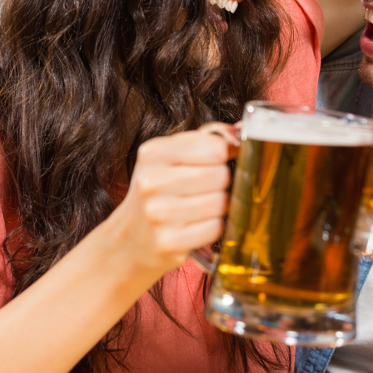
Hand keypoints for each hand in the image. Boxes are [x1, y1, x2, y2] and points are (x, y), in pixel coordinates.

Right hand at [110, 125, 238, 276]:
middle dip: (221, 182)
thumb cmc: (159, 192)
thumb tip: (241, 130)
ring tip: (202, 207)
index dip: (223, 155)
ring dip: (219, 206)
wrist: (131, 237)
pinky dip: (213, 227)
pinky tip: (198, 225)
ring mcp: (158, 213)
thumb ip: (208, 139)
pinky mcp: (168, 242)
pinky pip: (214, 228)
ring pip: (220, 202)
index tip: (217, 161)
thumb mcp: (172, 157)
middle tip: (207, 188)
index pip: (214, 147)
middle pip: (219, 175)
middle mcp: (151, 181)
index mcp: (153, 153)